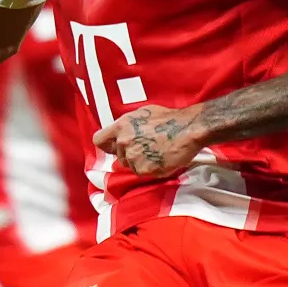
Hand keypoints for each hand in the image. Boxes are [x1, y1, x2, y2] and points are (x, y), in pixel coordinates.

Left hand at [92, 103, 207, 177]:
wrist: (188, 129)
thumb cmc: (169, 119)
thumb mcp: (142, 114)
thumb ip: (127, 126)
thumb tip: (120, 134)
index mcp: (121, 126)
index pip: (99, 140)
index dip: (108, 145)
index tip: (115, 147)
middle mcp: (124, 142)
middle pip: (119, 156)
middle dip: (130, 155)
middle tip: (148, 149)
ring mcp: (133, 156)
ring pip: (130, 166)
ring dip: (141, 163)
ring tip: (156, 153)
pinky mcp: (143, 169)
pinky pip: (142, 173)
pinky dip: (151, 169)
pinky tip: (161, 159)